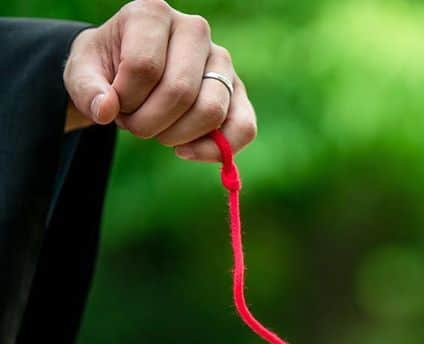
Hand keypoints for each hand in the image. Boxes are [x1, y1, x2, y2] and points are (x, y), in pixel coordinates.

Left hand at [63, 0, 255, 160]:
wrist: (128, 70)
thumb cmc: (106, 67)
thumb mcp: (82, 72)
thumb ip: (86, 90)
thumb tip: (105, 111)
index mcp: (153, 13)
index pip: (144, 67)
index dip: (124, 99)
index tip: (113, 103)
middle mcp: (195, 29)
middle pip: (180, 92)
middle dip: (149, 123)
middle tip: (133, 124)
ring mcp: (221, 61)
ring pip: (211, 111)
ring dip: (176, 136)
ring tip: (157, 131)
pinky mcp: (238, 91)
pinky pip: (243, 127)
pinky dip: (216, 150)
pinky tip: (186, 152)